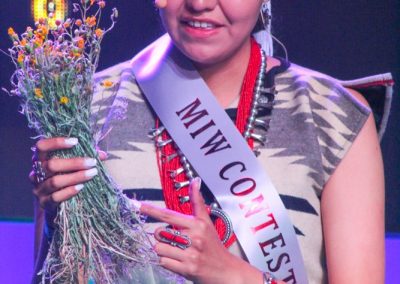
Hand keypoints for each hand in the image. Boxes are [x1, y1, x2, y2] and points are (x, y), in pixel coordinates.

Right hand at [30, 137, 106, 216]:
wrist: (55, 202)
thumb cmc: (65, 176)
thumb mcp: (72, 164)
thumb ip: (85, 156)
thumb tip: (102, 154)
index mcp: (40, 159)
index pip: (41, 146)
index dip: (56, 142)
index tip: (75, 142)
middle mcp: (36, 173)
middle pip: (51, 165)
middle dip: (74, 163)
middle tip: (92, 162)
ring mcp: (39, 189)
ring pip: (55, 182)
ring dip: (76, 176)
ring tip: (92, 173)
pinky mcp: (44, 202)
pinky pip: (56, 197)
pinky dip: (69, 191)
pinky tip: (81, 187)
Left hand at [140, 178, 262, 283]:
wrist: (226, 270)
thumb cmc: (213, 245)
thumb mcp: (207, 222)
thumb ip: (198, 202)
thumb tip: (195, 180)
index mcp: (197, 224)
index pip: (169, 215)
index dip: (152, 210)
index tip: (139, 206)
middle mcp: (194, 237)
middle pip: (161, 233)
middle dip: (162, 237)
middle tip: (175, 241)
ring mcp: (191, 254)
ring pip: (160, 248)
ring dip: (164, 251)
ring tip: (177, 252)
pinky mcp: (187, 269)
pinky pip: (164, 262)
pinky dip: (167, 262)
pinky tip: (178, 261)